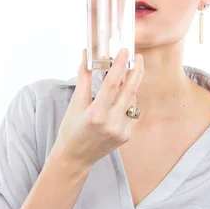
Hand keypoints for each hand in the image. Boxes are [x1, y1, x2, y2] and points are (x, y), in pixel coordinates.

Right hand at [52, 48, 143, 167]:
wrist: (75, 158)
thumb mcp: (75, 103)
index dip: (119, 65)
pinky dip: (127, 101)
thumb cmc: (71, 129)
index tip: (124, 51)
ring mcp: (122, 131)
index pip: (112, 84)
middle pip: (129, 90)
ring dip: (131, 85)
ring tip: (126, 74)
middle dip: (136, 71)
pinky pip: (131, 112)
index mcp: (96, 114)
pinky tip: (121, 96)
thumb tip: (86, 54)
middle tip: (138, 57)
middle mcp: (111, 124)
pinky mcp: (127, 136)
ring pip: (132, 100)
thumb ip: (84, 78)